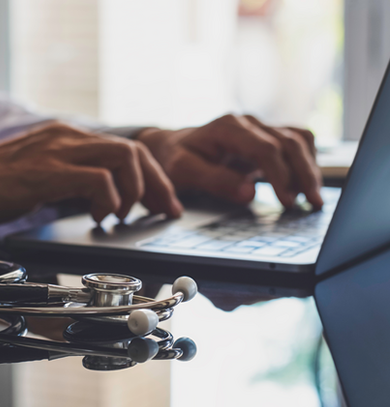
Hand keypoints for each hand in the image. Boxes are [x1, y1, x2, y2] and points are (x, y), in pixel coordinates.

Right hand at [0, 122, 182, 224]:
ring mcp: (57, 152)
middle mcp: (68, 138)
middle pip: (133, 151)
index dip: (152, 176)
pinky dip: (108, 199)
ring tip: (124, 215)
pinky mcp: (45, 172)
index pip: (126, 149)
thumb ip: (73, 180)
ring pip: (121, 158)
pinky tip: (99, 216)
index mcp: (69, 138)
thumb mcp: (44, 175)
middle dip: (156, 184)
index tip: (162, 201)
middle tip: (161, 211)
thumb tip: (104, 199)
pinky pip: (95, 179)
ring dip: (134, 191)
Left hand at [137, 114, 322, 207]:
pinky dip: (306, 162)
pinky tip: (305, 185)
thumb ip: (214, 181)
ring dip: (310, 168)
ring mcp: (259, 128)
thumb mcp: (184, 172)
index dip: (280, 175)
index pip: (265, 148)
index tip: (287, 201)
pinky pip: (296, 143)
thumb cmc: (175, 160)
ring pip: (298, 140)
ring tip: (313, 198)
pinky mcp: (265, 138)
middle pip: (289, 142)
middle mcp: (248, 123)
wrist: (172, 147)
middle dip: (304, 174)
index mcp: (228, 127)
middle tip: (313, 204)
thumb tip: (248, 193)